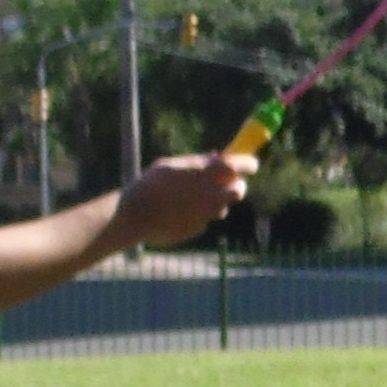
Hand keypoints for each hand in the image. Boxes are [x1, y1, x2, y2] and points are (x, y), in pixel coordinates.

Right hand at [113, 150, 255, 250]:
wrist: (135, 215)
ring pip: (222, 207)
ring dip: (215, 201)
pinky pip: (205, 219)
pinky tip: (178, 212)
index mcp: (203, 173)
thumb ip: (198, 162)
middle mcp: (209, 194)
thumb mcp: (172, 166)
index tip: (251, 164)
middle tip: (230, 183)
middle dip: (237, 186)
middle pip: (238, 190)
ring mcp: (205, 214)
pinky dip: (198, 214)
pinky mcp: (198, 229)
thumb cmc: (151, 185)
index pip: (238, 166)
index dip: (248, 164)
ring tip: (192, 198)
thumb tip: (218, 157)